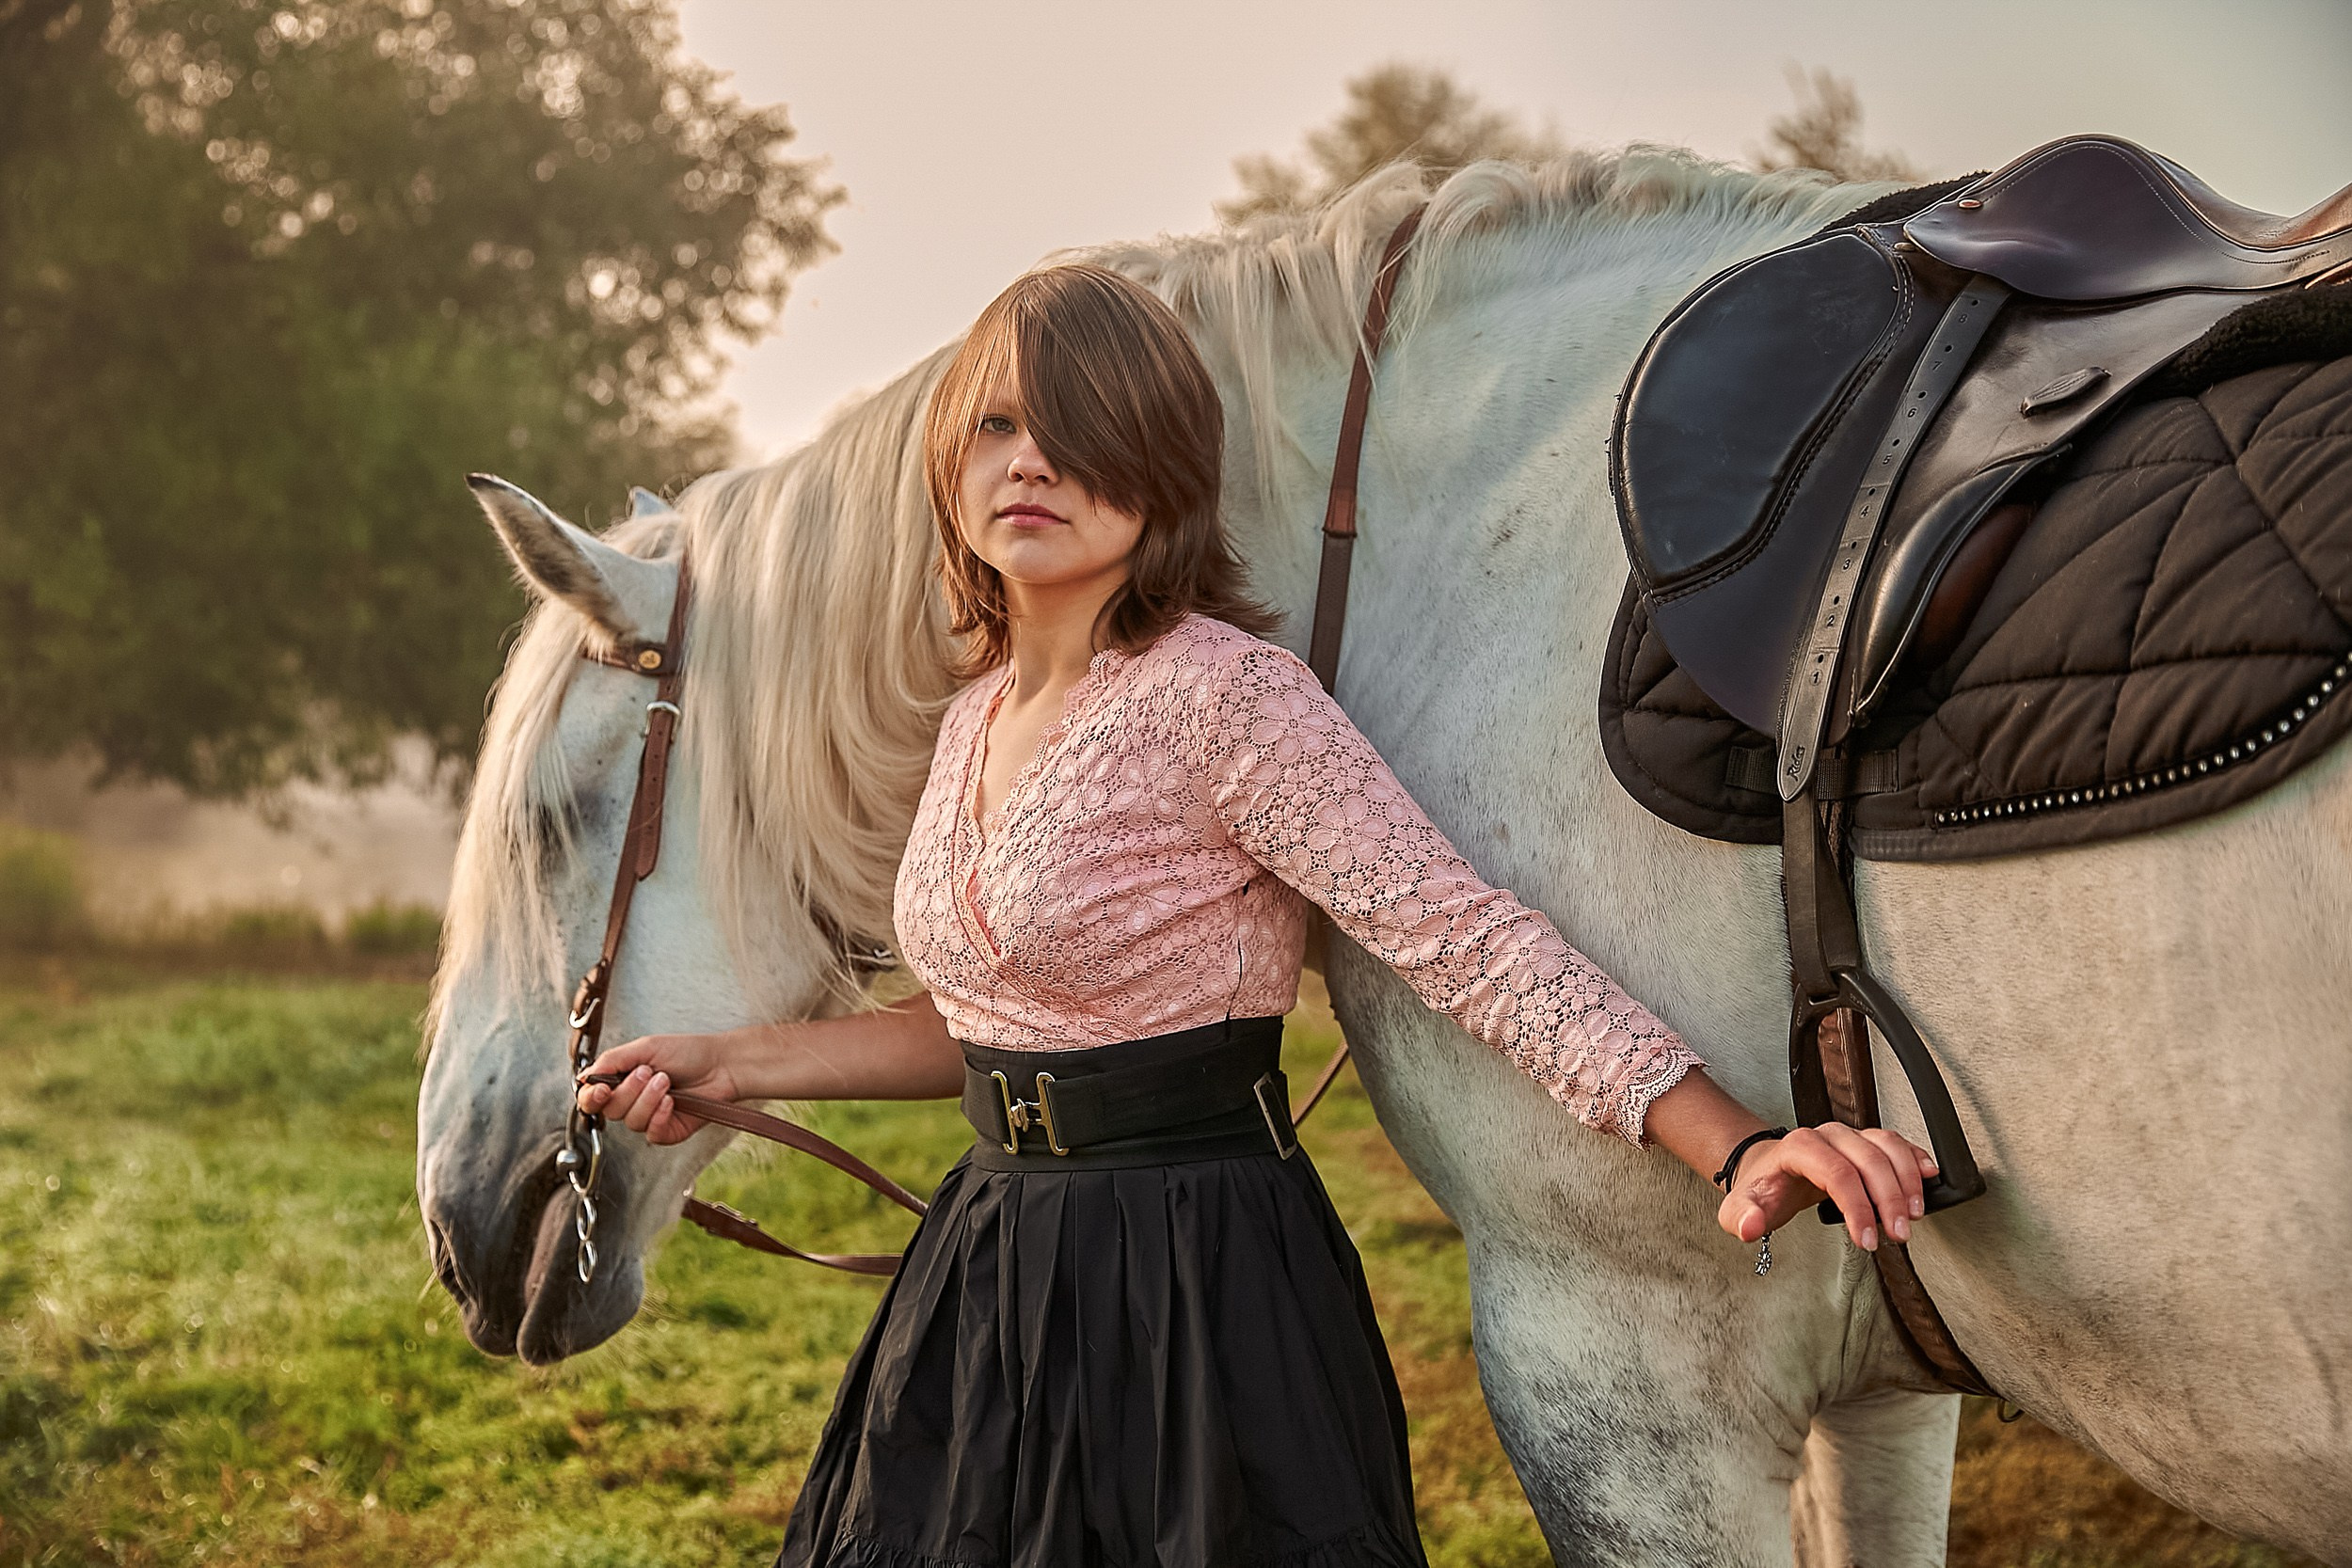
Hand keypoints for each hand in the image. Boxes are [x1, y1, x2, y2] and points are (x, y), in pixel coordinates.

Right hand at [573, 1033, 740, 1145]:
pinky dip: (660, 1116)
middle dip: (628, 1091)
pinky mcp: (667, 1131)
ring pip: (631, 1122)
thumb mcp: (645, 1048)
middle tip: (648, 1073)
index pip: (593, 1099)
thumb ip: (612, 1061)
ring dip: (648, 1099)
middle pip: (609, 1111)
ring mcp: (649, 1117)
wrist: (721, 1064)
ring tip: (666, 1081)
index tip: (600, 1089)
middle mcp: (632, 1101)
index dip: (590, 1098)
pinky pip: (651, 1133)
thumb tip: (585, 1076)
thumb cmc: (687, 1052)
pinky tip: (673, 1102)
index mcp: (622, 1081)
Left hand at [1716, 1124, 1935, 1252]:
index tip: (1866, 1239)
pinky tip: (1928, 1176)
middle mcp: (1827, 1136)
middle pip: (1868, 1161)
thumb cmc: (1761, 1191)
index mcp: (1798, 1148)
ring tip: (1913, 1215)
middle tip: (1897, 1235)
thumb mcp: (1740, 1209)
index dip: (1857, 1207)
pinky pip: (1896, 1143)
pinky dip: (1914, 1158)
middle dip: (1889, 1200)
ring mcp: (1849, 1136)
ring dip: (1907, 1181)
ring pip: (1888, 1147)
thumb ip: (1742, 1217)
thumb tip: (1751, 1225)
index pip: (1837, 1173)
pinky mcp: (1865, 1142)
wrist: (1768, 1171)